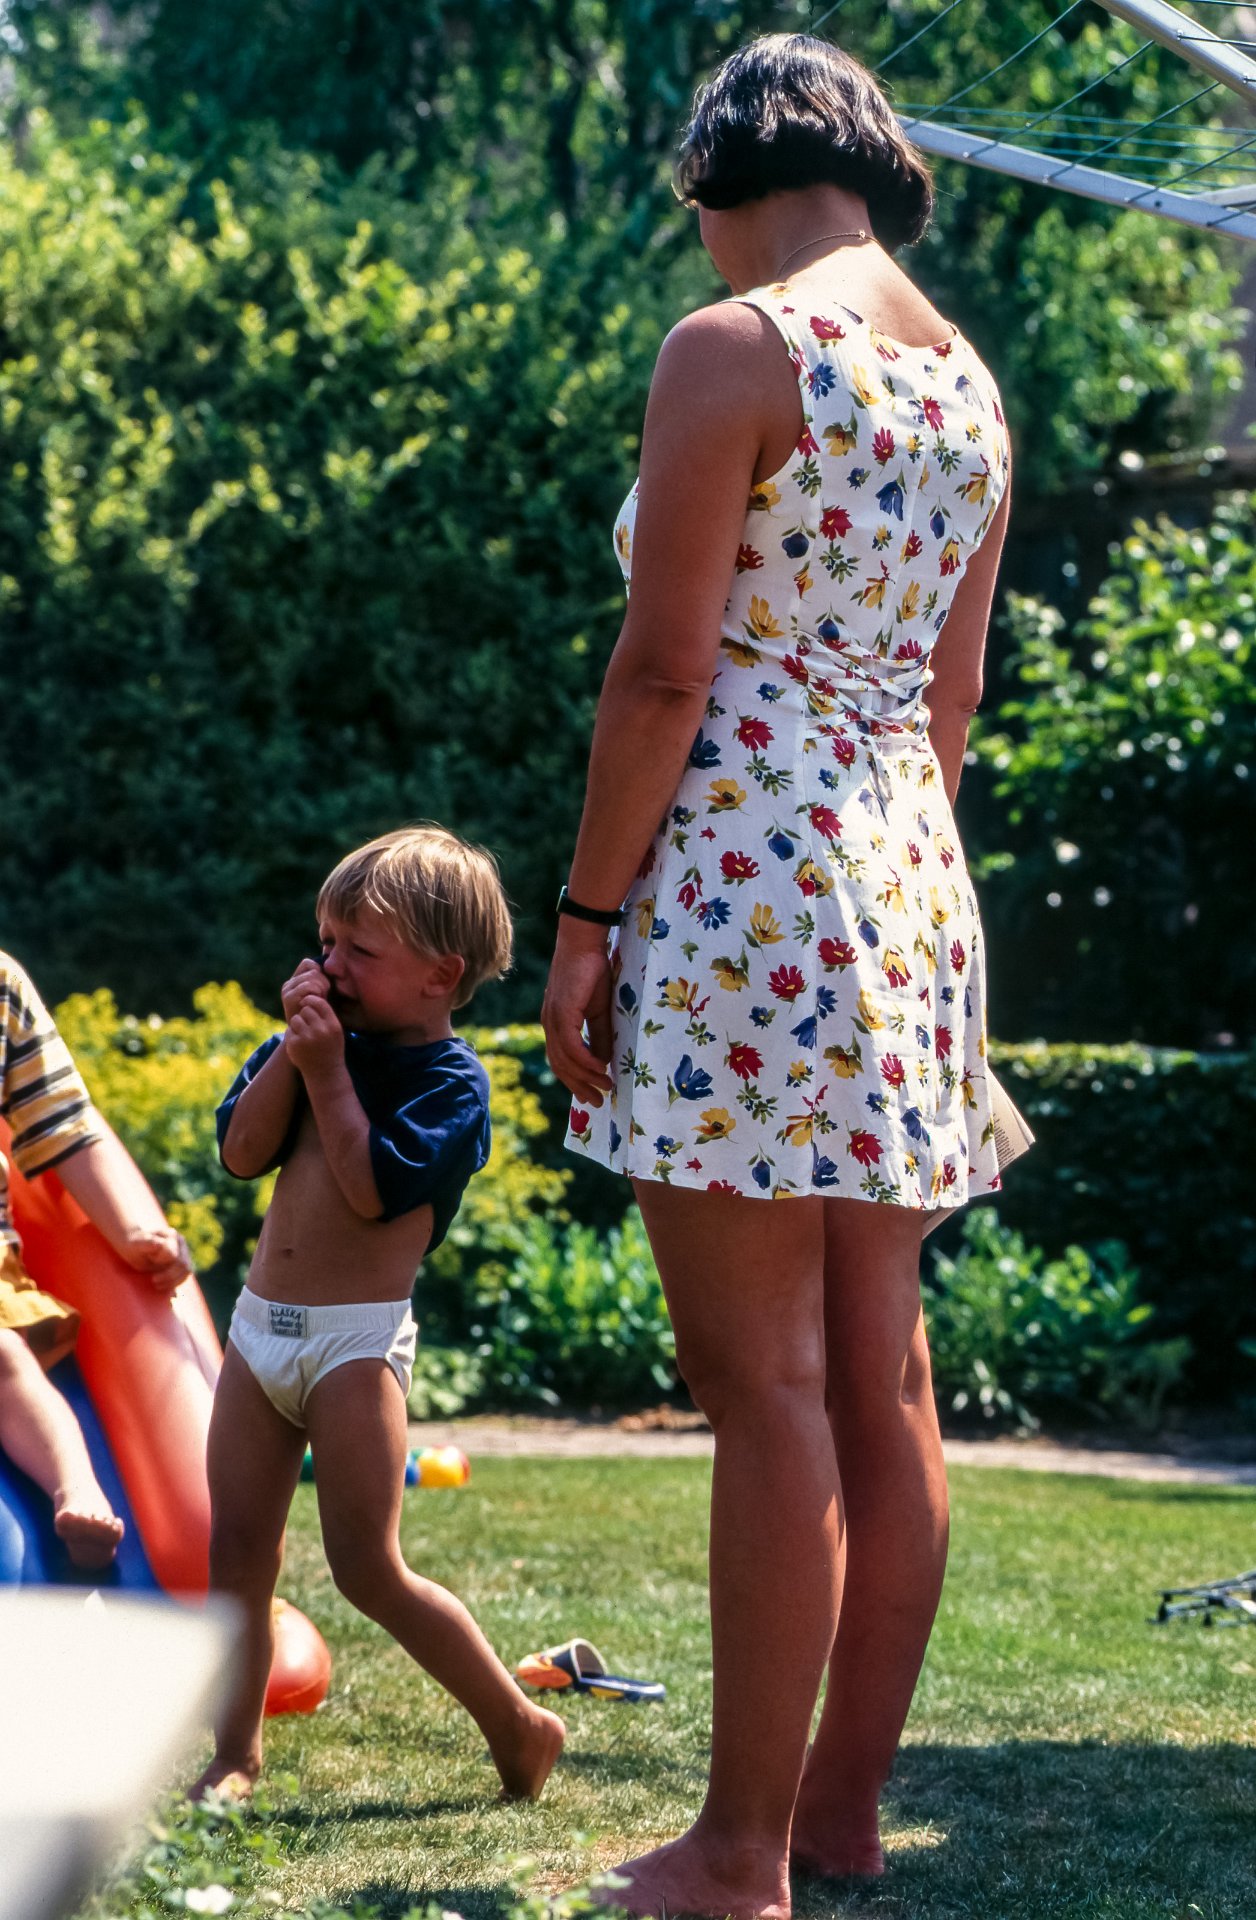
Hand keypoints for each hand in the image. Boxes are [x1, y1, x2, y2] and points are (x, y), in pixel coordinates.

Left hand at [123, 1226, 193, 1294]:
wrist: (136, 1247)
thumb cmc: (135, 1246)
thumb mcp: (137, 1244)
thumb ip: (148, 1243)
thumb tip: (159, 1245)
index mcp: (170, 1235)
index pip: (173, 1255)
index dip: (162, 1264)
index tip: (149, 1266)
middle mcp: (180, 1242)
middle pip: (183, 1263)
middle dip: (168, 1276)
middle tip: (153, 1280)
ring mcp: (184, 1251)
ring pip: (187, 1270)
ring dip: (173, 1281)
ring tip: (158, 1285)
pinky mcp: (184, 1261)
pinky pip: (185, 1274)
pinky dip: (176, 1282)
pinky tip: (163, 1285)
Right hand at [281, 957, 329, 1023]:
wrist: (310, 1037)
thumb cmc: (321, 1016)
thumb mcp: (324, 995)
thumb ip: (324, 979)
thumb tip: (329, 953)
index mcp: (296, 981)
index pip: (308, 963)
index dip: (320, 972)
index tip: (325, 988)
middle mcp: (289, 984)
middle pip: (313, 969)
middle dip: (324, 982)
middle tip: (323, 998)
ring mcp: (287, 990)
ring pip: (312, 976)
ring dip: (322, 988)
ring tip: (320, 1001)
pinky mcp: (289, 997)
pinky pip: (309, 985)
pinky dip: (317, 992)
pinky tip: (317, 1003)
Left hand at [286, 992, 345, 1079]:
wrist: (325, 1073)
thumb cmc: (331, 1048)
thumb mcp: (335, 1031)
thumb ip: (325, 1015)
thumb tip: (310, 995)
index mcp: (333, 1026)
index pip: (319, 1003)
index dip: (312, 1000)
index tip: (308, 1002)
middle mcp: (320, 1031)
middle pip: (306, 1009)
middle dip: (305, 1015)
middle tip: (309, 1025)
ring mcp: (306, 1038)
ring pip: (296, 1019)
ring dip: (297, 1024)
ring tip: (304, 1034)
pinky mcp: (294, 1045)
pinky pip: (289, 1030)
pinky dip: (293, 1035)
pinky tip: (300, 1044)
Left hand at [541, 922, 614, 1105]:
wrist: (584, 942)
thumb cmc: (593, 971)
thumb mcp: (600, 1009)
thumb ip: (600, 1035)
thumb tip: (605, 1061)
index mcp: (556, 1024)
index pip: (561, 1060)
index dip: (575, 1079)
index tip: (592, 1094)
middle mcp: (550, 1024)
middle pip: (560, 1065)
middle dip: (579, 1086)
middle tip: (597, 1102)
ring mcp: (553, 1019)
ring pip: (565, 1059)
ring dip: (585, 1077)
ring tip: (605, 1087)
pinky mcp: (561, 1013)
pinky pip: (571, 1046)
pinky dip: (585, 1060)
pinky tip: (600, 1068)